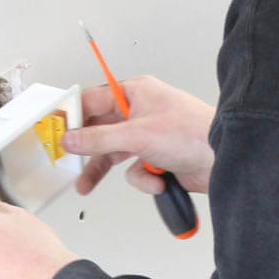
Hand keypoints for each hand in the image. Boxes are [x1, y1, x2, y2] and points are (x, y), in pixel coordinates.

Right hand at [62, 76, 215, 196]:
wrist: (225, 160)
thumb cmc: (193, 134)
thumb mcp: (137, 135)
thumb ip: (99, 139)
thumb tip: (71, 139)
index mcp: (137, 93)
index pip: (93, 100)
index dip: (72, 115)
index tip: (53, 129)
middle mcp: (142, 112)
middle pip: (100, 130)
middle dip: (87, 149)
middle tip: (65, 160)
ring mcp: (150, 136)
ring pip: (115, 154)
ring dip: (106, 170)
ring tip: (86, 185)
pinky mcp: (158, 158)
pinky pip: (136, 170)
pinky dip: (144, 178)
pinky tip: (157, 179)